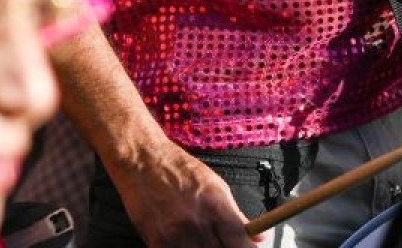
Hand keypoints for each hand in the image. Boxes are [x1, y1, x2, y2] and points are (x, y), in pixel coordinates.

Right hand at [115, 138, 258, 247]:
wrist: (142, 161)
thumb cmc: (179, 169)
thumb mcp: (216, 186)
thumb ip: (236, 215)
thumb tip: (258, 235)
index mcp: (215, 205)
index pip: (240, 242)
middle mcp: (196, 223)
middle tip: (225, 243)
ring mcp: (175, 235)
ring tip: (207, 243)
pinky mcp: (156, 243)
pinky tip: (191, 245)